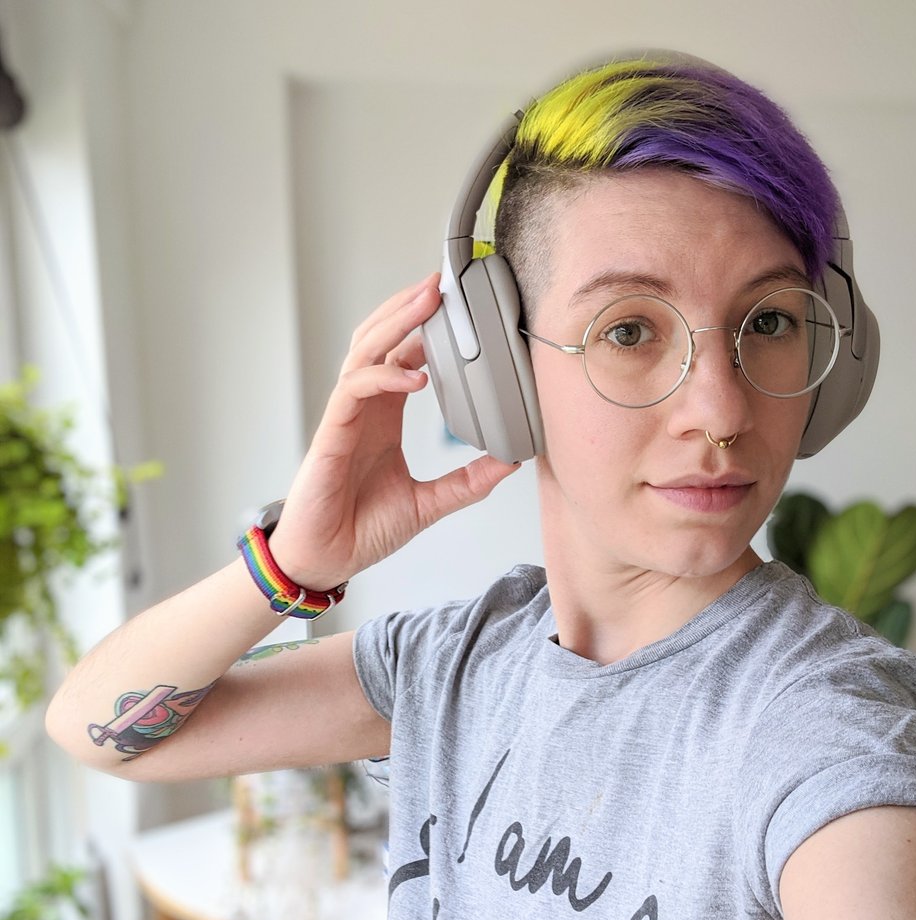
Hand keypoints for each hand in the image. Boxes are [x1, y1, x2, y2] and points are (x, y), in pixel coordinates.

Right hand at [267, 274, 521, 588]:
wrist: (326, 561)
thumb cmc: (363, 529)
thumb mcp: (429, 504)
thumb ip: (467, 482)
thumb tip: (510, 462)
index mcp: (384, 416)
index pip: (403, 357)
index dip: (426, 329)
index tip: (458, 309)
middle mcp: (364, 408)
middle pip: (381, 340)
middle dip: (409, 309)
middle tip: (443, 282)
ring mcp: (345, 417)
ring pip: (364, 352)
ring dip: (395, 324)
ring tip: (427, 302)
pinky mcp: (331, 433)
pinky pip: (355, 391)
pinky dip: (384, 376)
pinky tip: (414, 376)